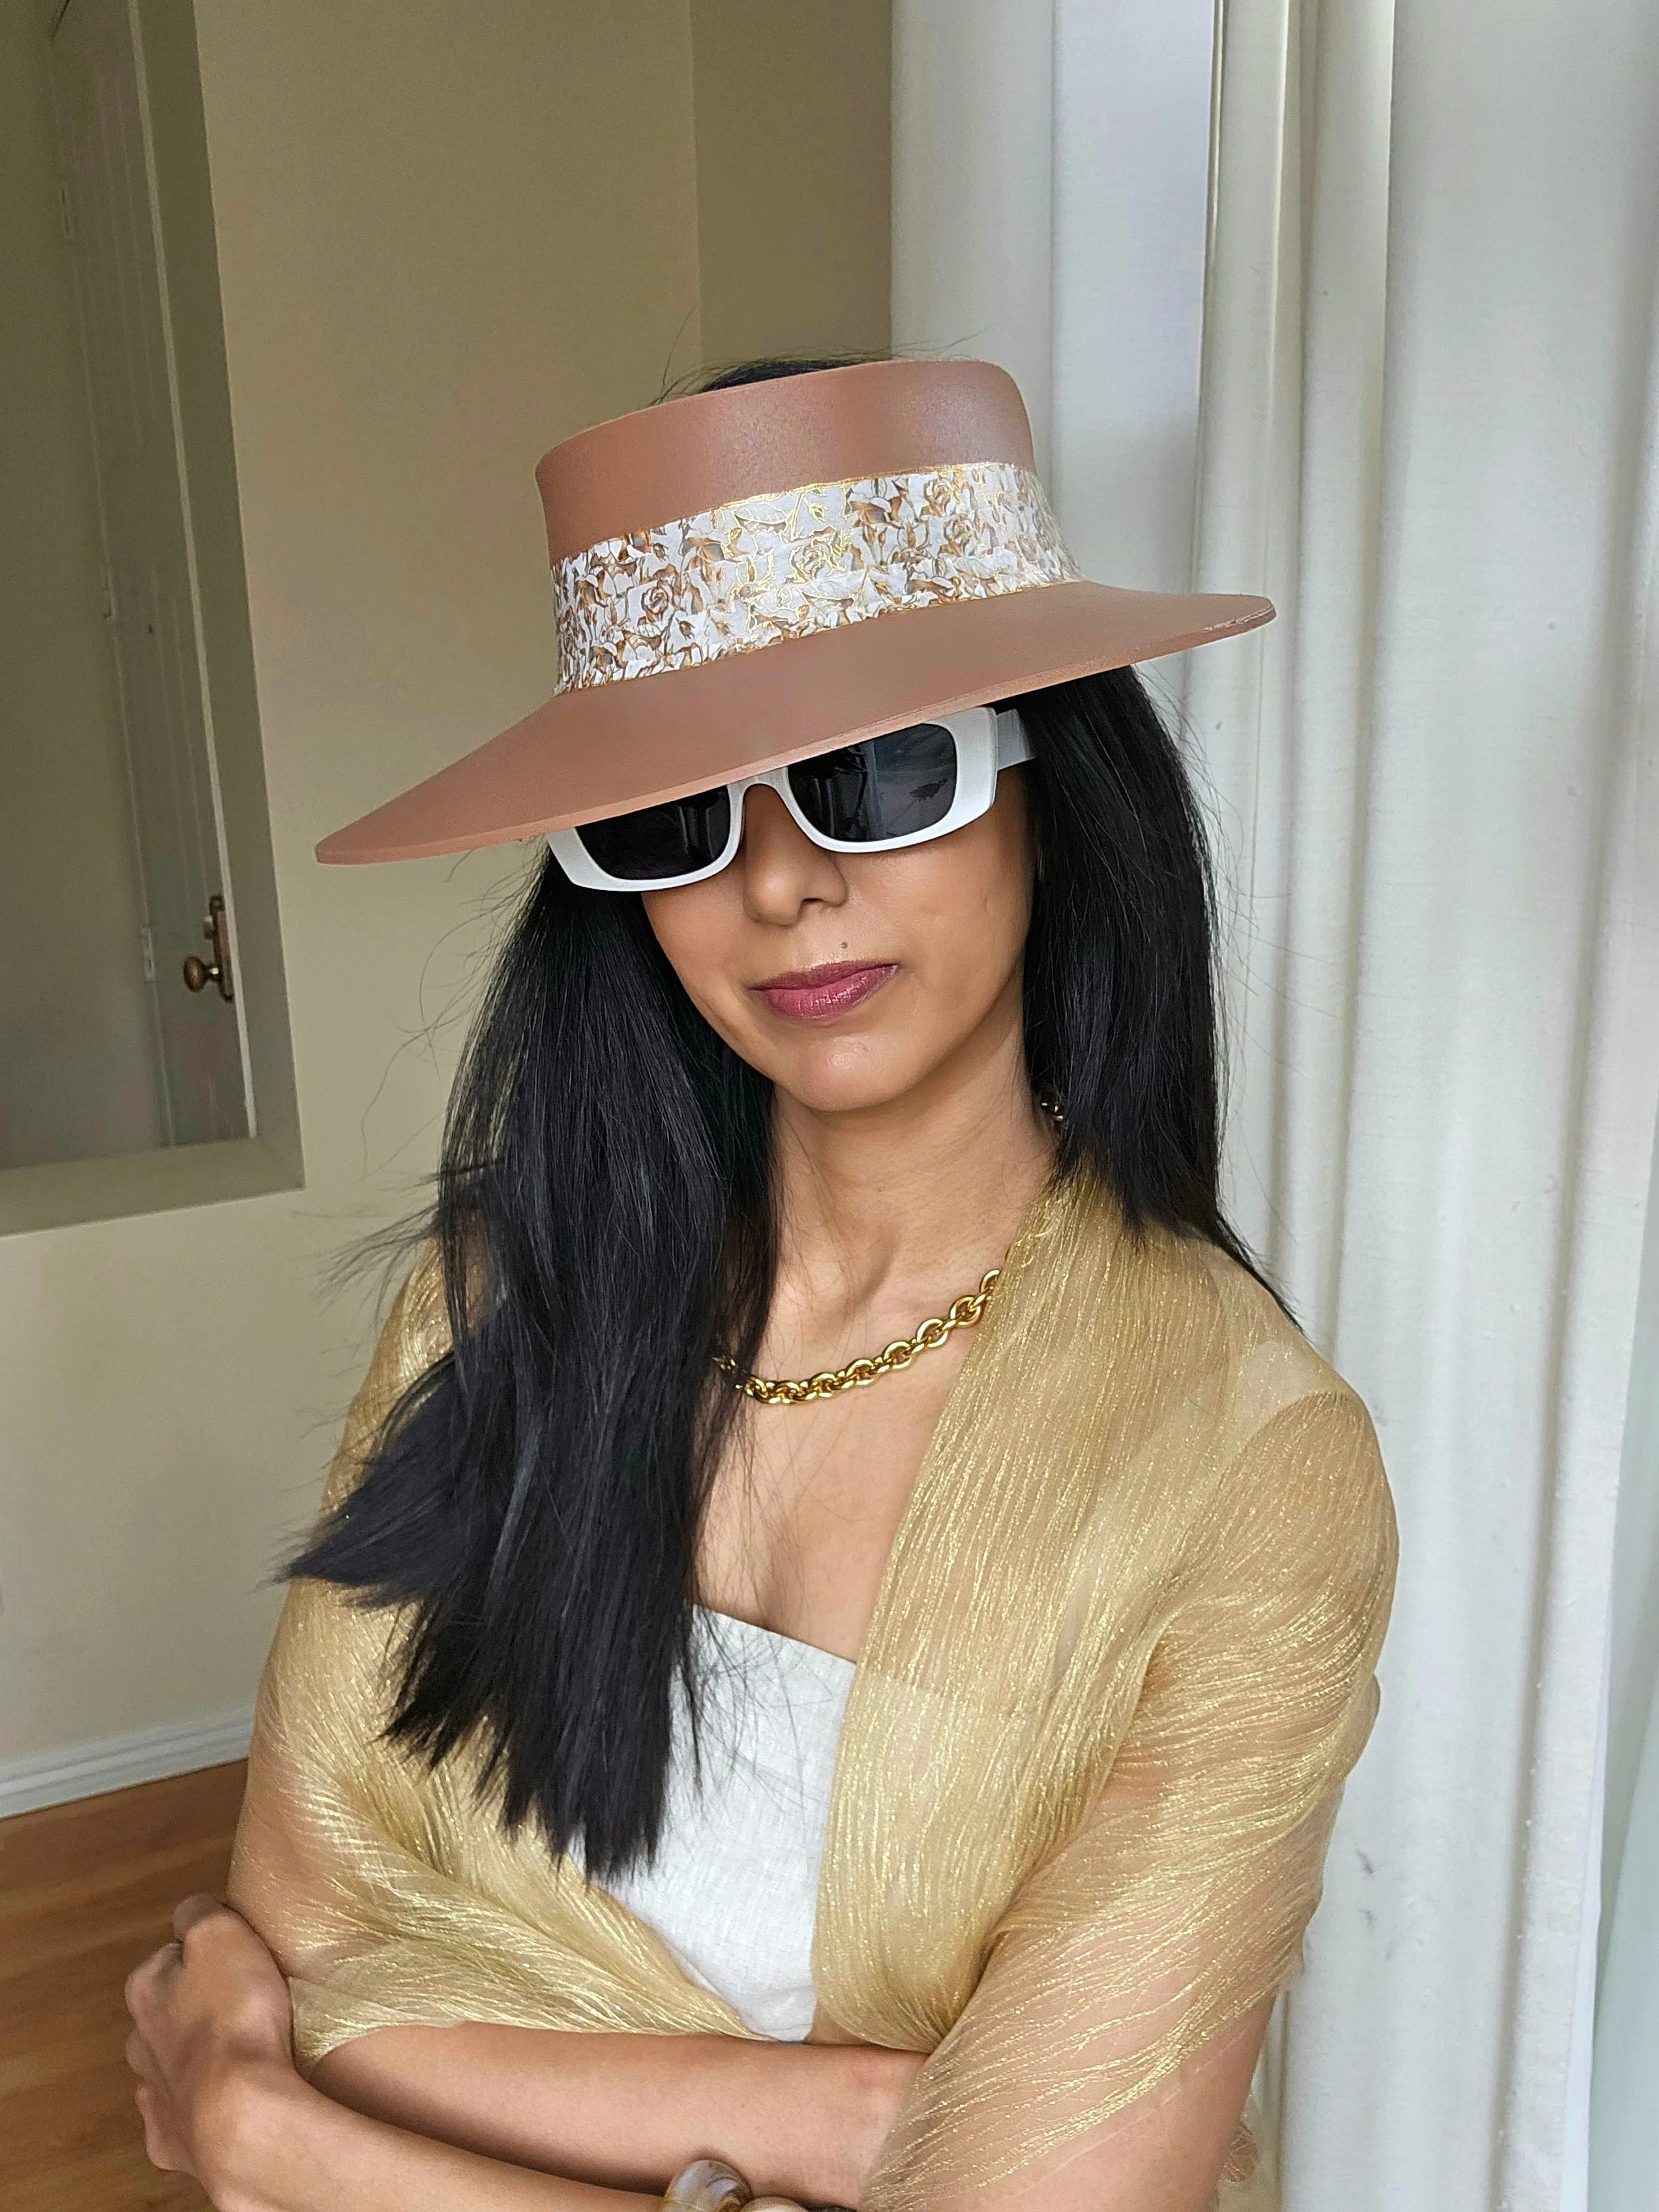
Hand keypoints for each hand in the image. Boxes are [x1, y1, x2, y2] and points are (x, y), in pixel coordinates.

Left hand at [125, 1893, 297, 2193]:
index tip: (239, 1958)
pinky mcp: (172, 2140)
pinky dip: (199, 2106)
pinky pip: (182, 2115)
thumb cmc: (233, 2016)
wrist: (239, 2113)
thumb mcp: (222, 1934)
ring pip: (171, 2063)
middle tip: (245, 2004)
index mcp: (146, 1988)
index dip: (208, 1951)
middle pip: (168, 2010)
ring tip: (242, 2055)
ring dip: (196, 2057)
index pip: (172, 1952)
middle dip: (197, 2005)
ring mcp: (154, 2095)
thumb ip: (200, 1912)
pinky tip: (227, 2099)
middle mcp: (139, 2041)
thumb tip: (191, 1910)